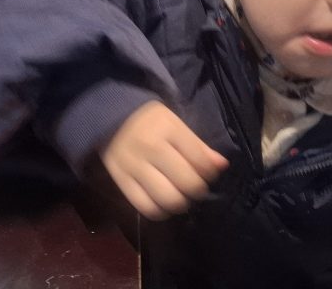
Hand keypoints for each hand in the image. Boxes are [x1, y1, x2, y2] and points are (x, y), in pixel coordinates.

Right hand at [101, 101, 228, 220]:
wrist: (109, 120)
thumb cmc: (150, 122)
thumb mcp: (175, 123)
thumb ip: (198, 146)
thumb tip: (221, 166)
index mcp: (169, 129)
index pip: (200, 161)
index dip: (210, 173)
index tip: (208, 173)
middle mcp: (151, 148)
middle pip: (186, 183)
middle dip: (198, 190)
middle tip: (195, 188)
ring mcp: (134, 166)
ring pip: (167, 199)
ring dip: (181, 203)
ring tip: (181, 197)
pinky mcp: (121, 181)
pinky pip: (145, 207)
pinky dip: (160, 211)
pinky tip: (164, 204)